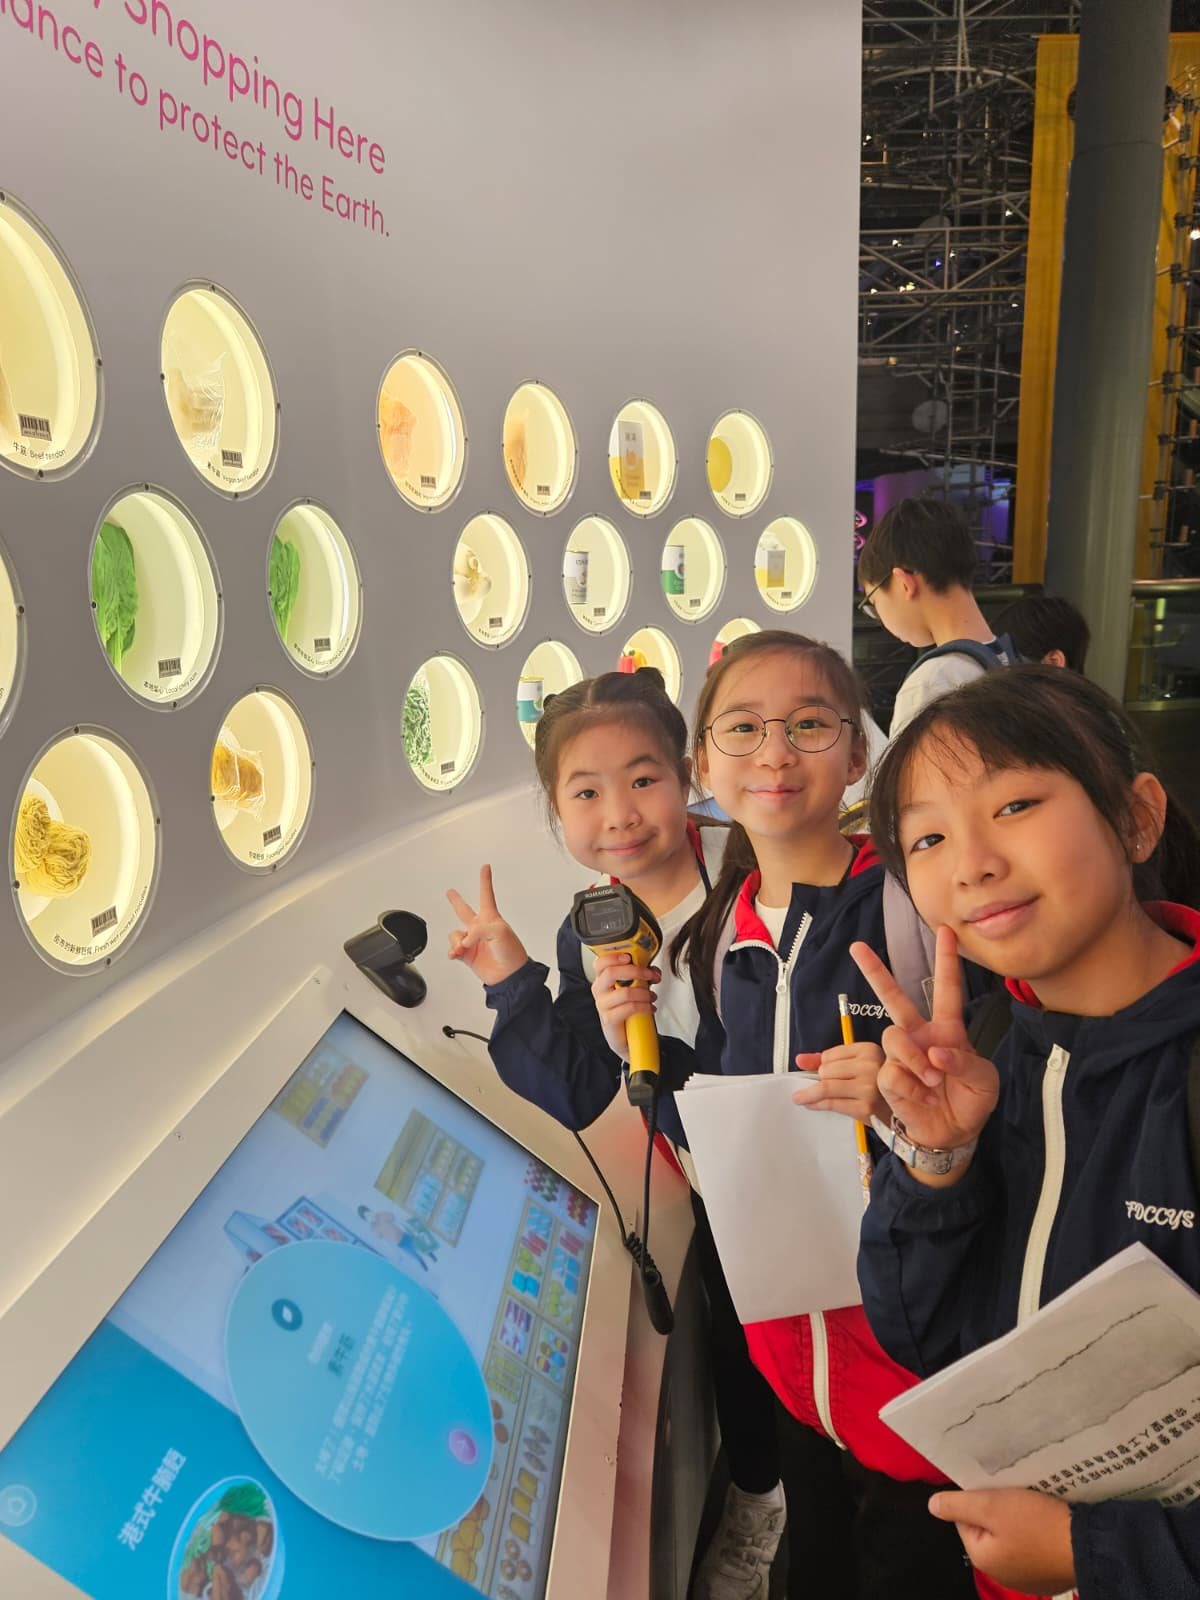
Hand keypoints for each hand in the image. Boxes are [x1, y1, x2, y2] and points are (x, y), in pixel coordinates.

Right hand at [446, 865, 529, 986]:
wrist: (509, 975)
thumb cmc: (511, 951)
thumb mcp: (498, 932)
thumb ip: (477, 930)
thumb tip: (464, 940)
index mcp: (491, 918)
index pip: (486, 894)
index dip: (485, 880)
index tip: (485, 867)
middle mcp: (480, 928)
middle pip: (464, 910)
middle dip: (456, 901)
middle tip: (450, 892)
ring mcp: (473, 941)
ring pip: (455, 934)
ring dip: (456, 940)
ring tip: (464, 947)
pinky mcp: (467, 955)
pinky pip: (453, 948)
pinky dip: (453, 951)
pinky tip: (457, 954)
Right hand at [591, 949, 658, 1060]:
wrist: (623, 1034)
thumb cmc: (626, 1007)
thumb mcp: (634, 987)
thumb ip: (642, 975)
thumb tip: (653, 970)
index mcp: (602, 979)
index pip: (600, 963)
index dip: (614, 957)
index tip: (630, 957)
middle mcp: (599, 990)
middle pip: (610, 973)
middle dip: (635, 971)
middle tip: (650, 975)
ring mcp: (602, 1005)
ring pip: (625, 992)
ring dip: (644, 993)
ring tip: (652, 996)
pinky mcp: (609, 1019)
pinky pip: (629, 1008)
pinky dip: (644, 1006)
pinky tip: (650, 1008)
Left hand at [793, 1043, 886, 1123]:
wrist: (902, 1111)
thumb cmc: (878, 1086)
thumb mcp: (858, 1066)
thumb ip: (828, 1060)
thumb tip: (799, 1060)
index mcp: (869, 1050)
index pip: (829, 1055)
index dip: (823, 1066)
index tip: (824, 1073)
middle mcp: (870, 1066)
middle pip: (826, 1070)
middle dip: (820, 1080)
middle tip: (824, 1088)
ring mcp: (869, 1087)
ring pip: (826, 1087)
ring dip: (809, 1094)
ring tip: (801, 1098)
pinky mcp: (866, 1107)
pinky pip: (832, 1104)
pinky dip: (816, 1104)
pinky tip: (810, 1105)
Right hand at [850, 926, 998, 1159]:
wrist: (954, 1134)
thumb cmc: (972, 1102)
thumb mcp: (984, 1081)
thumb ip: (965, 1062)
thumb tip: (936, 1052)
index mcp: (947, 1030)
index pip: (947, 989)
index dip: (947, 960)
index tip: (946, 931)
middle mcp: (920, 1037)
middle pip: (895, 998)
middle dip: (876, 972)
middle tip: (858, 947)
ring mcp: (902, 1056)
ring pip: (895, 1039)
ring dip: (915, 1062)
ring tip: (933, 1083)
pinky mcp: (889, 1078)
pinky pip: (893, 1072)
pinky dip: (911, 1087)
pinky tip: (923, 1097)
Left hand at [929, 1487, 1073, 1592]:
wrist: (1089, 1544)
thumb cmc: (1037, 1524)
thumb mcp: (992, 1506)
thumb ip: (959, 1505)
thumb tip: (933, 1506)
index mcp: (983, 1558)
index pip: (965, 1520)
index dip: (976, 1499)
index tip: (992, 1487)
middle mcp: (1003, 1574)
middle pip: (988, 1529)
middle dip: (998, 1508)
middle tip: (1012, 1490)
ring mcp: (1028, 1577)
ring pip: (1012, 1537)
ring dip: (1018, 1519)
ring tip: (1031, 1501)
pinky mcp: (1050, 1574)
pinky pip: (1034, 1547)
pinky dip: (1038, 1533)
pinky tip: (1047, 1520)